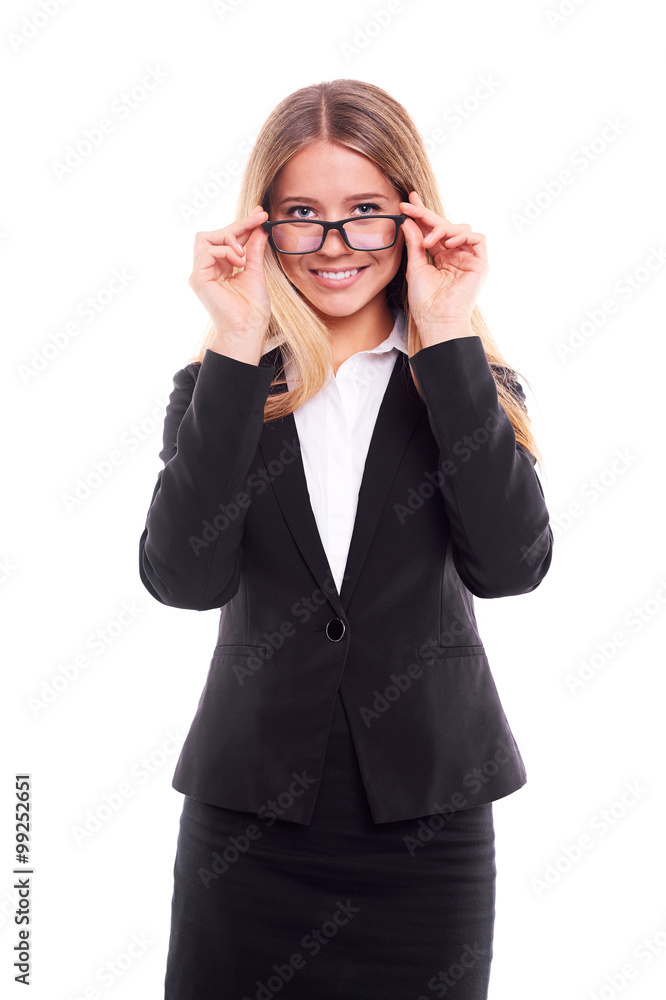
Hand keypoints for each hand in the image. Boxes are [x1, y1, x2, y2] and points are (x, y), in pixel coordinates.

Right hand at [188, 206, 270, 347]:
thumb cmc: (252, 309)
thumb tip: (260, 228)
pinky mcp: (198, 278)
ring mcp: (200, 274)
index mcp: (220, 269)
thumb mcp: (256, 271)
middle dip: (237, 225)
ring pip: (206, 238)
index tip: (260, 215)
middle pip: (213, 234)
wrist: (248, 329)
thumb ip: (255, 249)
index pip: (226, 239)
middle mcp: (207, 270)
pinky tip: (239, 261)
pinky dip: (225, 251)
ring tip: (244, 254)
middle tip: (259, 220)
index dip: (242, 225)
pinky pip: (208, 251)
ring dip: (229, 238)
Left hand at [399, 192, 487, 339]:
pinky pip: (477, 239)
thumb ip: (414, 244)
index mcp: (441, 258)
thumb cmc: (425, 301)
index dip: (422, 215)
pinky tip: (447, 244)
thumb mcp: (415, 268)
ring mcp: (469, 259)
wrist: (436, 320)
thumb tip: (408, 222)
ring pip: (461, 229)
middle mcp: (456, 256)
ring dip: (442, 229)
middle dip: (427, 214)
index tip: (407, 202)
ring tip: (428, 241)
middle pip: (445, 226)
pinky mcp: (480, 264)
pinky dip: (462, 236)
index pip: (433, 231)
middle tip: (410, 206)